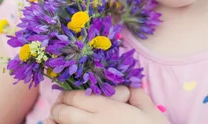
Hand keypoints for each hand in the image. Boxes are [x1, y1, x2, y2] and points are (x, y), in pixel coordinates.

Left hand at [48, 86, 168, 123]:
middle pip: (62, 111)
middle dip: (59, 107)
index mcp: (108, 110)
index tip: (70, 96)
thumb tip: (132, 88)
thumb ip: (139, 97)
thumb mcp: (152, 114)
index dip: (68, 94)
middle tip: (62, 107)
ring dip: (55, 121)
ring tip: (56, 120)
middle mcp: (93, 123)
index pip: (75, 96)